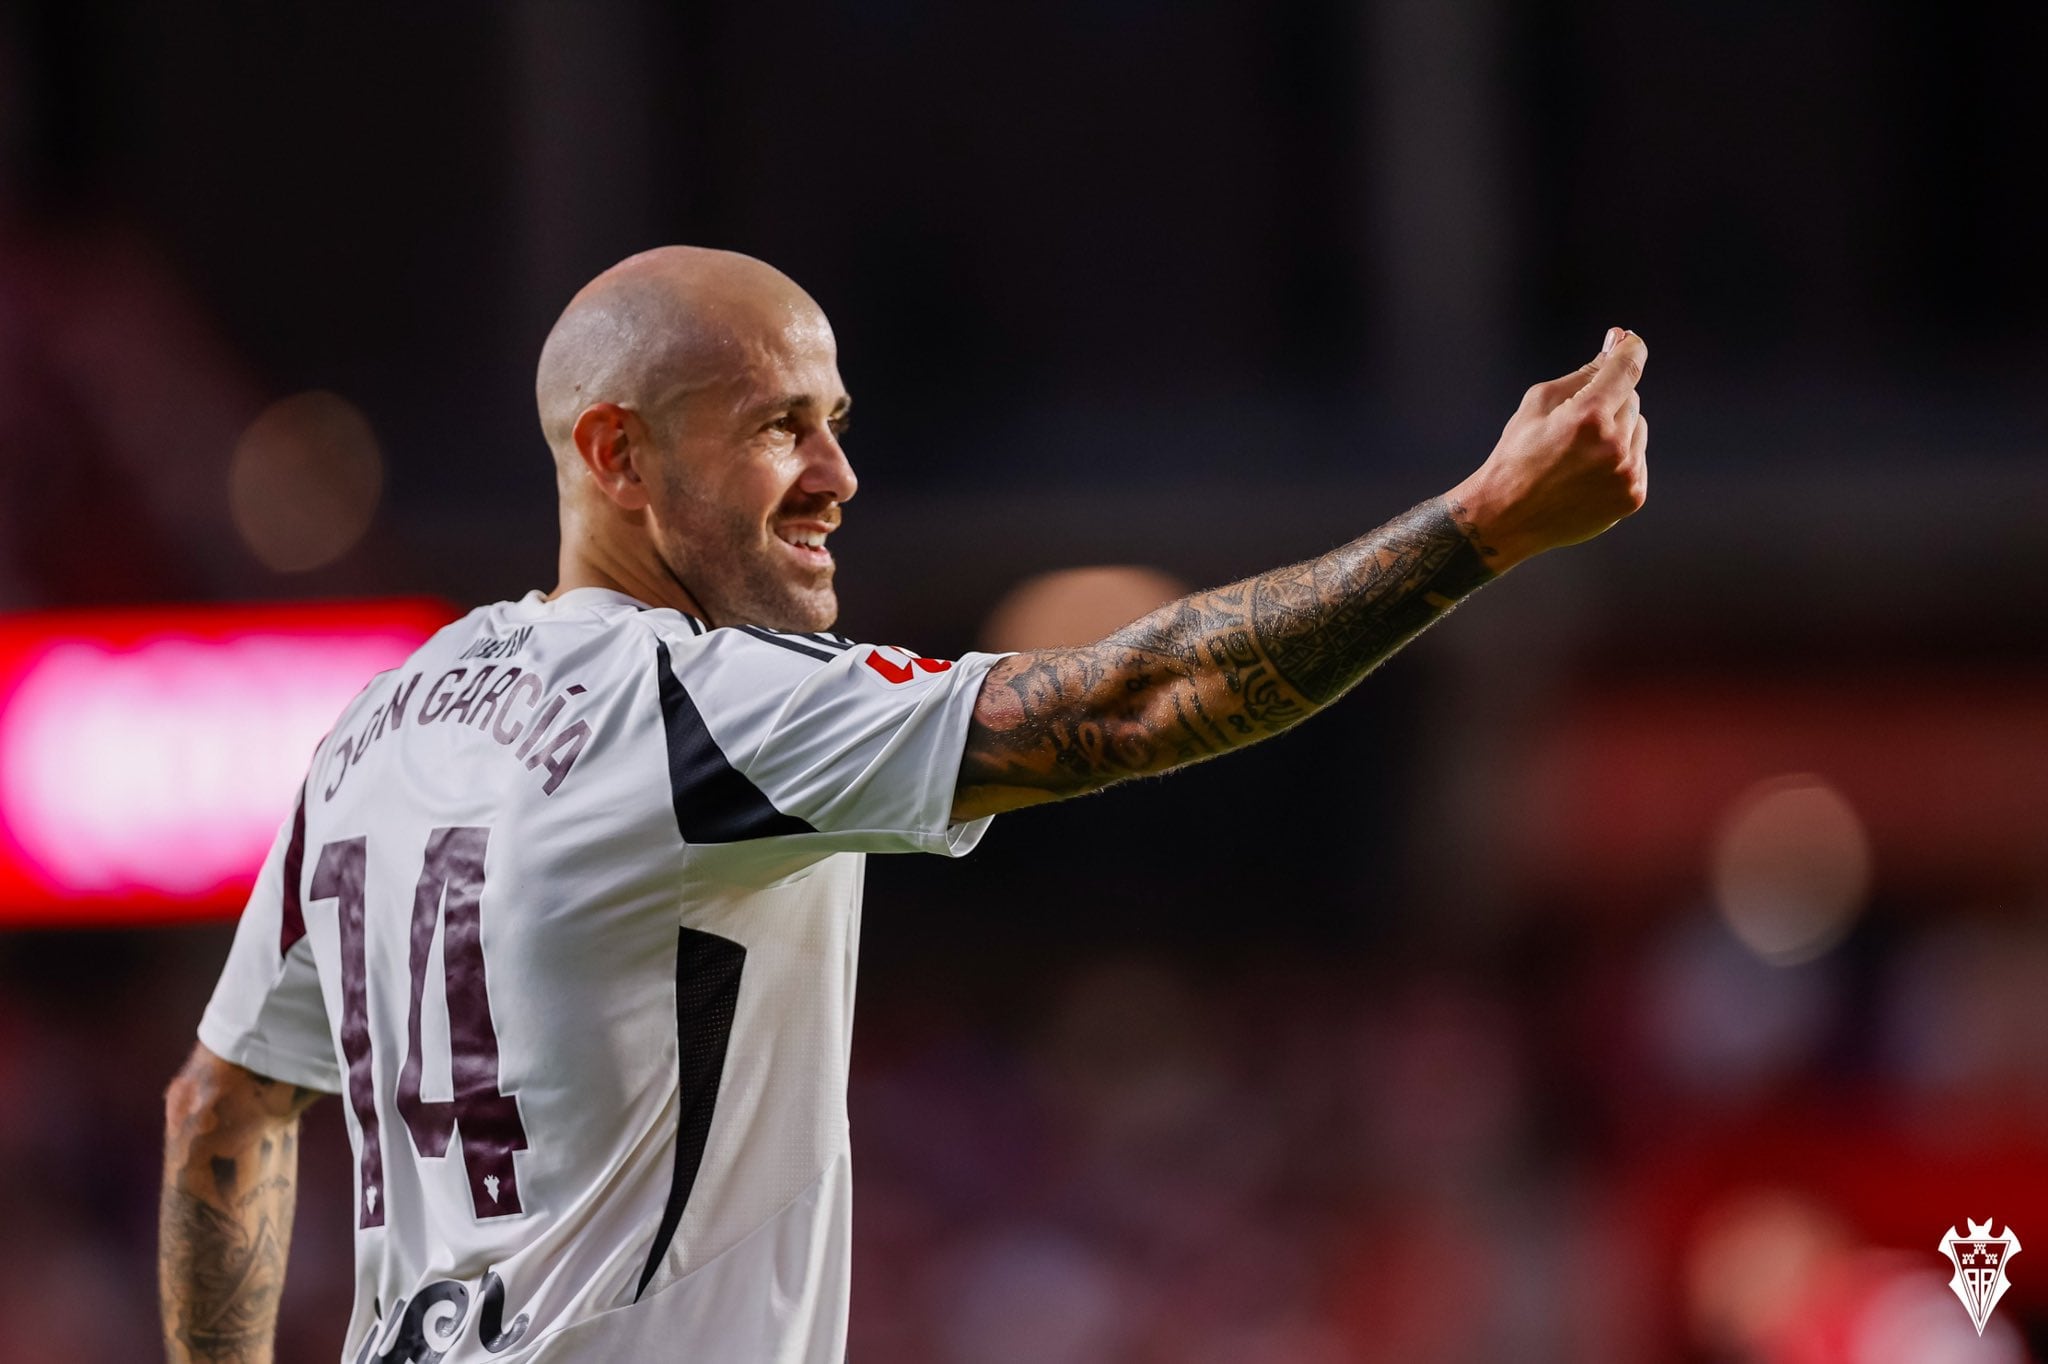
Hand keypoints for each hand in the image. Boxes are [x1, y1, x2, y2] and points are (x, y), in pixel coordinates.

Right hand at [1445, 327, 1648, 571]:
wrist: (1507, 516)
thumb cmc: (1517, 453)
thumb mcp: (1539, 402)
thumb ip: (1584, 373)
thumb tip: (1618, 343)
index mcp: (1587, 417)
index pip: (1628, 367)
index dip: (1630, 347)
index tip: (1628, 340)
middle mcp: (1613, 446)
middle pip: (1631, 399)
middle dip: (1609, 400)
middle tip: (1574, 422)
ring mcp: (1626, 474)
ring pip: (1638, 428)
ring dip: (1617, 430)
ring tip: (1579, 453)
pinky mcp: (1632, 496)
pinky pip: (1638, 458)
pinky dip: (1620, 458)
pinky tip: (1587, 473)